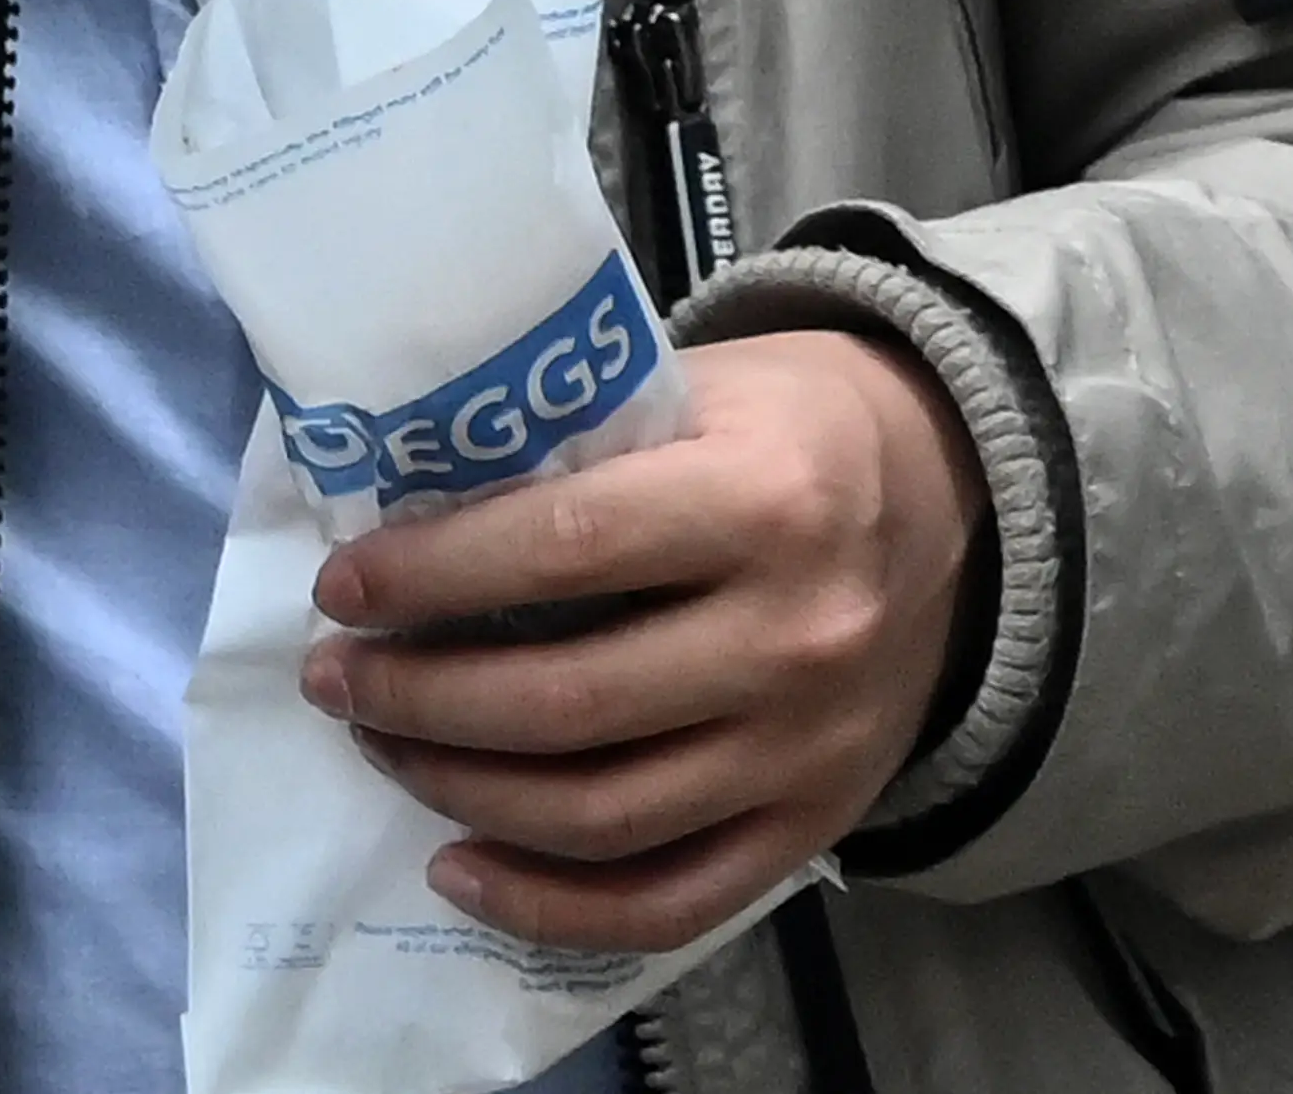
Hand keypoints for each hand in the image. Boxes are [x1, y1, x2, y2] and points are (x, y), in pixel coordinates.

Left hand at [301, 331, 987, 953]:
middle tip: (337, 675)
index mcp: (767, 501)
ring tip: (381, 742)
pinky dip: (549, 905)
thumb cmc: (788, 425)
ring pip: (602, 815)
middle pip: (568, 703)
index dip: (435, 577)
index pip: (566, 548)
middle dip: (420, 696)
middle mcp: (798, 638)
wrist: (955, 500)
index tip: (344, 585)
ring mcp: (810, 750)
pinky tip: (458, 867)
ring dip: (460, 790)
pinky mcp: (814, 825)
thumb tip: (403, 507)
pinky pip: (669, 900)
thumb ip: (572, 442)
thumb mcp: (694, 386)